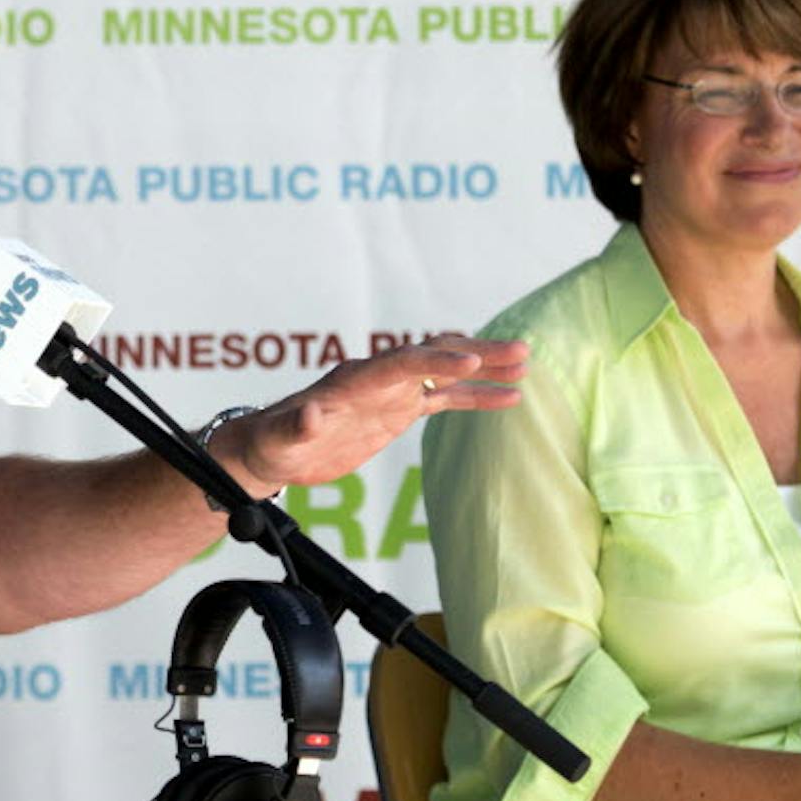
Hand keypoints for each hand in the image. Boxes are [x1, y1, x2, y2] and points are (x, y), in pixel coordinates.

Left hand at [213, 334, 528, 495]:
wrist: (273, 448)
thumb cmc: (273, 443)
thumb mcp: (281, 440)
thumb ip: (297, 427)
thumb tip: (310, 415)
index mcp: (353, 380)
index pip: (401, 363)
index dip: (436, 361)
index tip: (472, 362)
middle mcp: (377, 378)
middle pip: (433, 356)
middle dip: (475, 353)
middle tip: (520, 351)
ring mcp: (391, 391)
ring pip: (445, 371)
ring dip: (485, 367)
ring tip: (526, 363)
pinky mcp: (397, 410)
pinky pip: (444, 398)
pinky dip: (475, 396)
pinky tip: (509, 397)